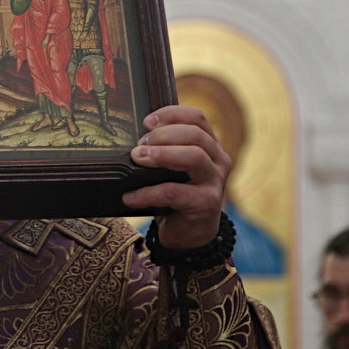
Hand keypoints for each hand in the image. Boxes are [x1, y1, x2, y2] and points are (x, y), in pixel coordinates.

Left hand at [125, 105, 229, 249]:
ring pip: (194, 156)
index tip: (146, 121)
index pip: (197, 118)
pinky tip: (130, 197)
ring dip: (161, 155)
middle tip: (138, 147)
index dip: (171, 114)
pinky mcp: (206, 204)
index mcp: (210, 145)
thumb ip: (164, 149)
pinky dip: (148, 193)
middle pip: (195, 134)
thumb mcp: (173, 167)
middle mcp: (218, 160)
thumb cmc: (177, 194)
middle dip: (163, 135)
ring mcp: (215, 181)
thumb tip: (130, 136)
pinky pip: (175, 192)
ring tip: (136, 159)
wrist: (190, 234)